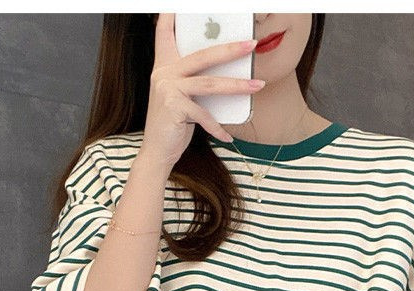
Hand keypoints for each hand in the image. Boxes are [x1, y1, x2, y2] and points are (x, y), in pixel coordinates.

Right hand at [142, 14, 264, 170]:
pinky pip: (204, 114)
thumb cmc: (173, 126)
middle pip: (203, 55)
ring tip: (257, 85)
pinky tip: (228, 136)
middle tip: (252, 45)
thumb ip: (197, 84)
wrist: (157, 153)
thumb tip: (228, 79)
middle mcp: (163, 73)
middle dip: (230, 49)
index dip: (170, 16)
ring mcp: (167, 89)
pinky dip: (218, 127)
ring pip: (209, 83)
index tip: (177, 4)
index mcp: (164, 67)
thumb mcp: (184, 100)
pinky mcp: (173, 107)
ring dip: (236, 85)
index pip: (164, 33)